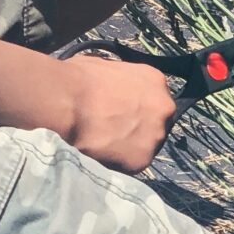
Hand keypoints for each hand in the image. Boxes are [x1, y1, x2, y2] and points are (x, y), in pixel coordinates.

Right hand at [62, 53, 175, 171]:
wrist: (70, 101)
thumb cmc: (81, 79)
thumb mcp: (110, 69)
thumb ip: (122, 85)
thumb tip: (114, 92)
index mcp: (156, 81)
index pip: (154, 101)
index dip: (138, 110)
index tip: (124, 115)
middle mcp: (164, 108)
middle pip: (156, 124)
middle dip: (139, 129)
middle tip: (116, 132)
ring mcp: (156, 136)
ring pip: (146, 146)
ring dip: (129, 147)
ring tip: (105, 144)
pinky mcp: (143, 159)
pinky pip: (131, 164)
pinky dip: (118, 163)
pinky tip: (101, 154)